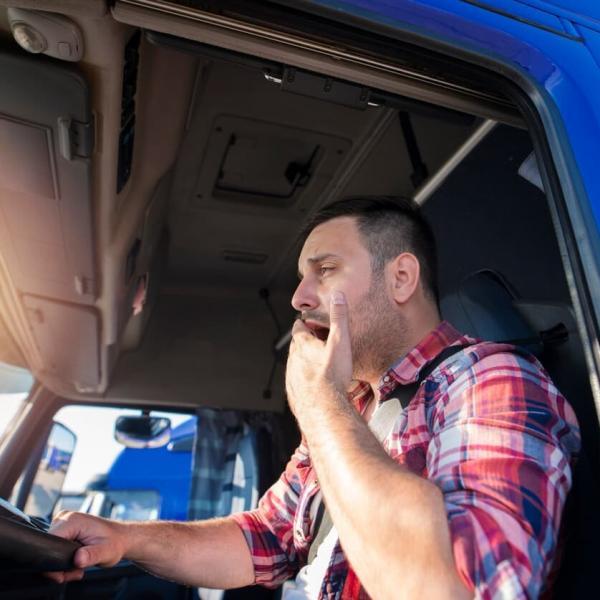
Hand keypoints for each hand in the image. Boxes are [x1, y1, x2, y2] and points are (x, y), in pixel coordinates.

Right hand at [45, 511, 126, 582]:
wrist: (121, 538)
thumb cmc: (115, 542)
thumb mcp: (106, 552)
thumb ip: (91, 556)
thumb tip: (78, 558)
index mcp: (73, 520)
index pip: (49, 542)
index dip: (53, 561)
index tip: (64, 572)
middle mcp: (66, 518)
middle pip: (49, 547)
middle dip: (59, 564)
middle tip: (77, 568)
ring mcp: (64, 522)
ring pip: (51, 549)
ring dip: (62, 562)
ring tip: (80, 564)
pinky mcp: (64, 529)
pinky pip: (56, 547)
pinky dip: (64, 557)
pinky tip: (77, 559)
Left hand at [286, 290, 351, 418]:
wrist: (322, 407)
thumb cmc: (332, 375)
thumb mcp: (340, 342)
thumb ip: (339, 318)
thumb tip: (338, 296)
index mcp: (302, 344)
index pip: (298, 327)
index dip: (305, 324)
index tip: (310, 324)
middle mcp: (293, 358)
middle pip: (296, 345)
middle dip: (305, 342)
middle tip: (317, 342)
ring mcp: (291, 376)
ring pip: (295, 364)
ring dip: (303, 361)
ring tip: (317, 364)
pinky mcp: (293, 392)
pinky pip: (296, 381)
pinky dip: (303, 379)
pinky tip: (313, 384)